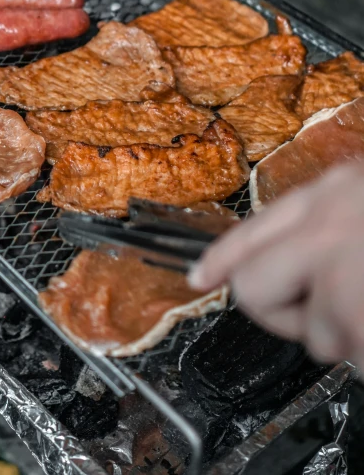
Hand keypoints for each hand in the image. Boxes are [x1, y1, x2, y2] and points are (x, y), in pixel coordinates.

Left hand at [189, 163, 363, 370]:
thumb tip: (287, 258)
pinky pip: (348, 358)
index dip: (222, 259)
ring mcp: (339, 271)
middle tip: (330, 310)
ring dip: (344, 335)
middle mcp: (326, 224)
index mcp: (333, 190)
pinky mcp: (356, 318)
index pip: (253, 228)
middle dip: (282, 311)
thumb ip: (324, 226)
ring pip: (308, 333)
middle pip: (252, 285)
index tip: (199, 277)